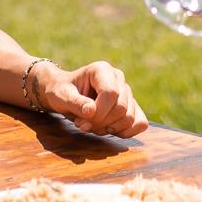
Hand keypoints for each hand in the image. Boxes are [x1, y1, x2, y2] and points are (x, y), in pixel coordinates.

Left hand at [34, 60, 148, 136]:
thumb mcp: (61, 96)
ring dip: (110, 129)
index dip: (99, 112)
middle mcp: (118, 78)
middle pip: (121, 108)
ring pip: (130, 117)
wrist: (65, 94)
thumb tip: (91, 112)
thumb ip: (75, 103)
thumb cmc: (61, 92)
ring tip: (92, 126)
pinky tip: (109, 131)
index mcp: (102, 70)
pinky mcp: (132, 106)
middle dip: (101, 123)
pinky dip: (126, 132)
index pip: (111, 93)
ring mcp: (127, 92)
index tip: (82, 122)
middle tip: (83, 125)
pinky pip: (140, 122)